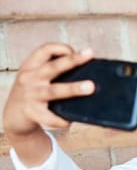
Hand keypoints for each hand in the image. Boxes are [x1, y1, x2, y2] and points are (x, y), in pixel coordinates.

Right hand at [3, 43, 94, 165]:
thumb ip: (54, 72)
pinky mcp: (32, 113)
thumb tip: (89, 74)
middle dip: (72, 60)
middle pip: (53, 67)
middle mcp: (30, 78)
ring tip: (90, 87)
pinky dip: (61, 120)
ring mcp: (31, 95)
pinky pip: (49, 117)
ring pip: (54, 91)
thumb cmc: (33, 92)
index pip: (46, 49)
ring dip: (73, 88)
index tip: (77, 52)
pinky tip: (69, 122)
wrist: (13, 114)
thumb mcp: (36, 76)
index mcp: (31, 66)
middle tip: (89, 55)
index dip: (62, 48)